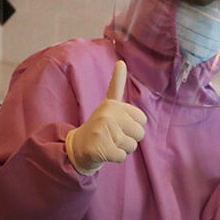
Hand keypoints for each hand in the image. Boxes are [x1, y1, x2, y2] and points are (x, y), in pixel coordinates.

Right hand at [65, 60, 146, 175]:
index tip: (118, 123)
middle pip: (140, 133)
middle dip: (129, 139)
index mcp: (112, 105)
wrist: (78, 146)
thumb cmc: (100, 126)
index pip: (142, 119)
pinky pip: (122, 156)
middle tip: (113, 136)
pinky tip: (104, 152)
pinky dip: (116, 158)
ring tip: (108, 143)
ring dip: (122, 148)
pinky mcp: (101, 148)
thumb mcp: (108, 104)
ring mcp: (103, 131)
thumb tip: (121, 62)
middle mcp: (107, 115)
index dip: (134, 125)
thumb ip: (116, 84)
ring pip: (132, 146)